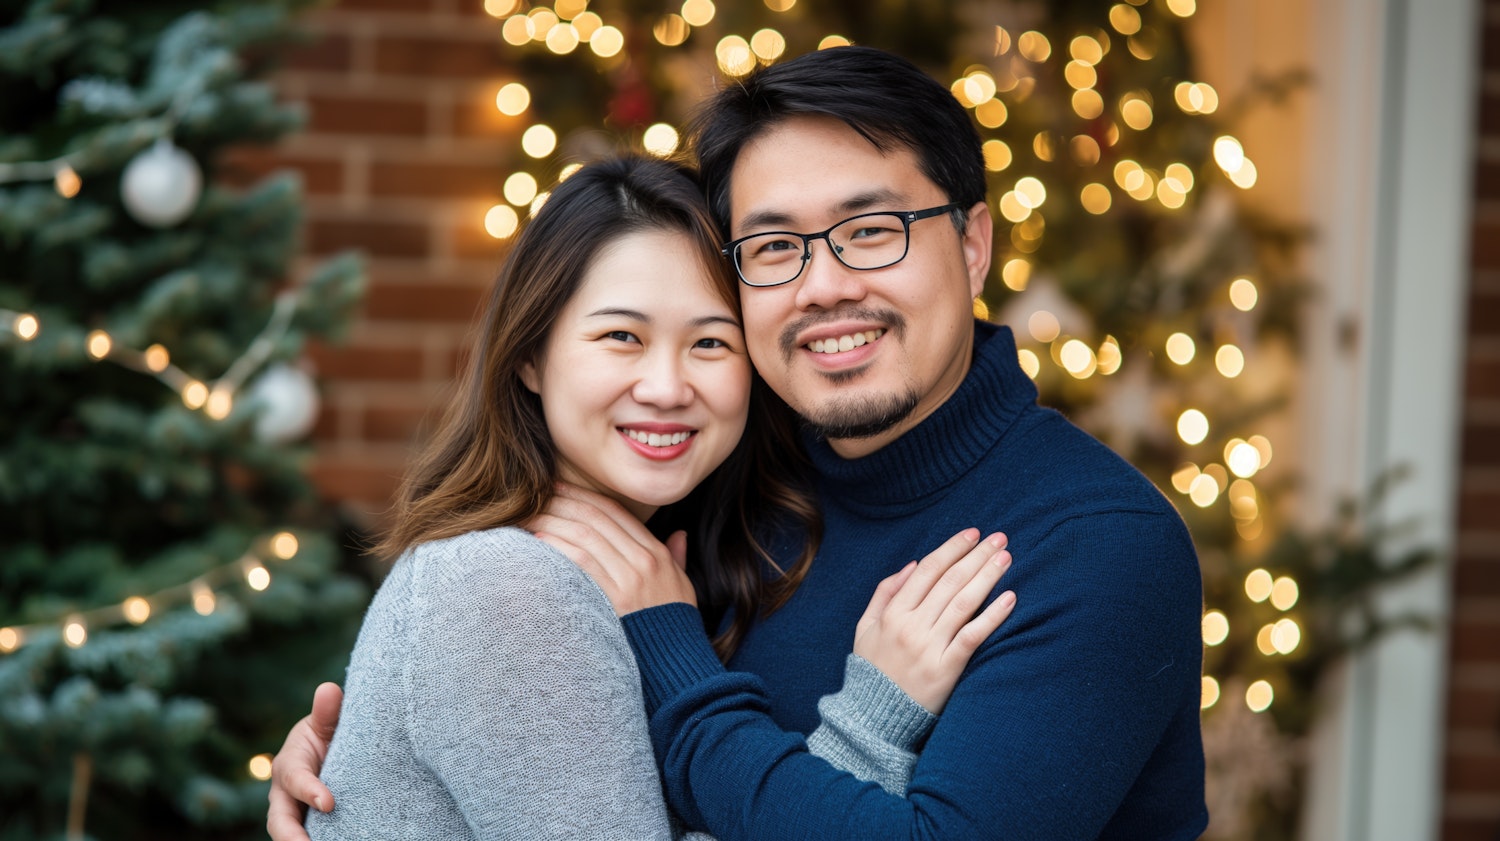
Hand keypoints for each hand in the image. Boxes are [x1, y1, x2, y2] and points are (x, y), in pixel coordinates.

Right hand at [266, 682, 341, 840]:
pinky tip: (349, 840)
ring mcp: (296, 813)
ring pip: (290, 833)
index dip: (309, 791)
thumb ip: (328, 712)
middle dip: (291, 836)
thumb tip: (329, 690)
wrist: (333, 749)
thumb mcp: (328, 721)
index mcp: (289, 764)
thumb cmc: (328, 732)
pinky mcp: (310, 826)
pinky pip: (314, 837)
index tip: (329, 803)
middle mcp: (285, 794)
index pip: (295, 780)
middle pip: (280, 820)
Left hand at [528, 482, 696, 614]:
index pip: (616, 512)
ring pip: (586, 535)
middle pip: (597, 518)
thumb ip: (677, 557)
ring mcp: (631, 578)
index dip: (585, 496)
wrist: (678, 662)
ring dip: (554, 520)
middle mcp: (645, 559)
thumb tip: (678, 535)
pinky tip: (540, 540)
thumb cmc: (675, 626)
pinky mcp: (616, 598)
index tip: (561, 487)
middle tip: (538, 492)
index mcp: (657, 553)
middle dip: (564, 501)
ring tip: (530, 514)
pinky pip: (582, 562)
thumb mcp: (683, 586)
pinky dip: (559, 546)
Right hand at [853, 529, 1014, 713]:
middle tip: (999, 538)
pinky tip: (1009, 598)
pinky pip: (973, 636)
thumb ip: (884, 594)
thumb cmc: (873, 670)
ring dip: (987, 576)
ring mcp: (929, 647)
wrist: (874, 718)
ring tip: (1006, 558)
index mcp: (892, 613)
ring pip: (963, 603)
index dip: (951, 548)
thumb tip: (913, 565)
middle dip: (976, 555)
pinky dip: (992, 615)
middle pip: (949, 581)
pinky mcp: (946, 669)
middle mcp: (911, 626)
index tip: (972, 534)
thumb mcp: (865, 628)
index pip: (927, 571)